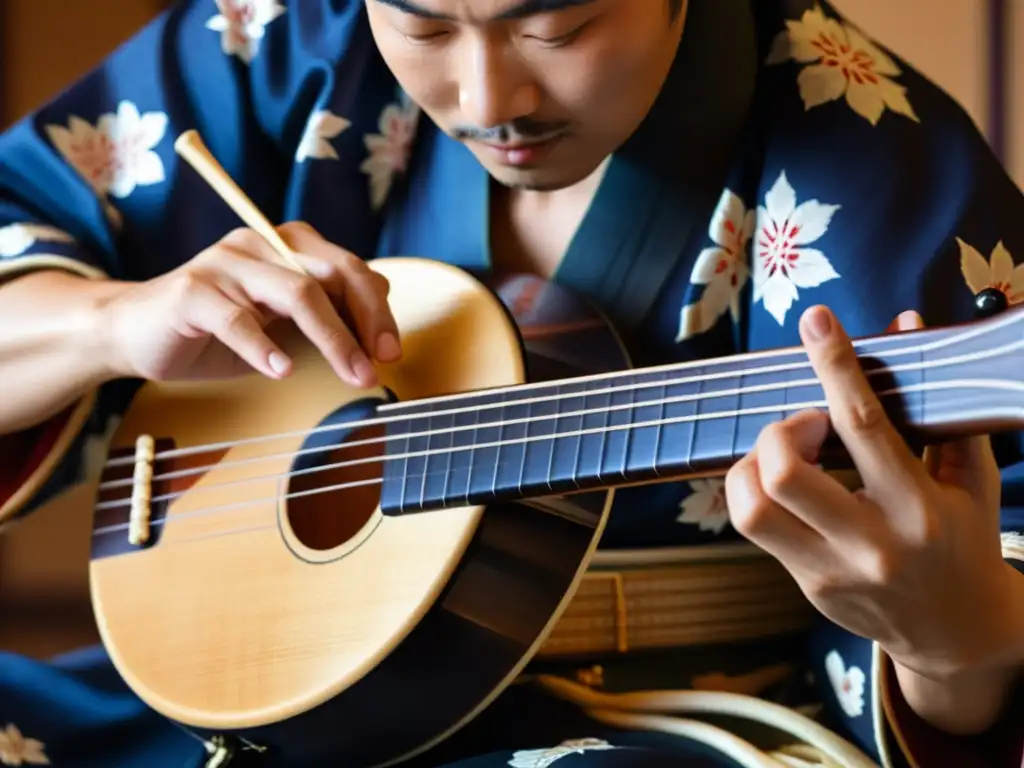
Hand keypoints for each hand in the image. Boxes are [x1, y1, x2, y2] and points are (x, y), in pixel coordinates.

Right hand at [99, 221, 399, 387]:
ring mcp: (225, 263)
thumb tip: (381, 311)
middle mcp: (260, 244)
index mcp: (288, 247)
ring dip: (331, 338)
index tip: (391, 352)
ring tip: (351, 374)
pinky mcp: (191, 291)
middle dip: (365, 322)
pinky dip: (264, 348)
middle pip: (331, 275)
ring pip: (295, 293)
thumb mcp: (280, 323)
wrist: (137, 333)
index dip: (377, 310)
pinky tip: (281, 371)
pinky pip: (237, 319)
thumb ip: (324, 312)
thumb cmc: (218, 331)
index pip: (349, 270)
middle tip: (378, 365)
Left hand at [725, 305, 1023, 732]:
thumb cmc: (963, 540)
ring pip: (751, 506)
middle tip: (806, 422)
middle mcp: (870, 544)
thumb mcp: (969, 476)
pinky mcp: (806, 586)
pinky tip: (786, 484)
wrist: (957, 632)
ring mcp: (831, 571)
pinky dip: (757, 489)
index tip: (818, 322)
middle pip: (785, 473)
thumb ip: (935, 403)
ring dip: (753, 462)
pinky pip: (755, 526)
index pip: (866, 427)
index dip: (836, 367)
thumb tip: (904, 323)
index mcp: (919, 509)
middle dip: (782, 429)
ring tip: (786, 453)